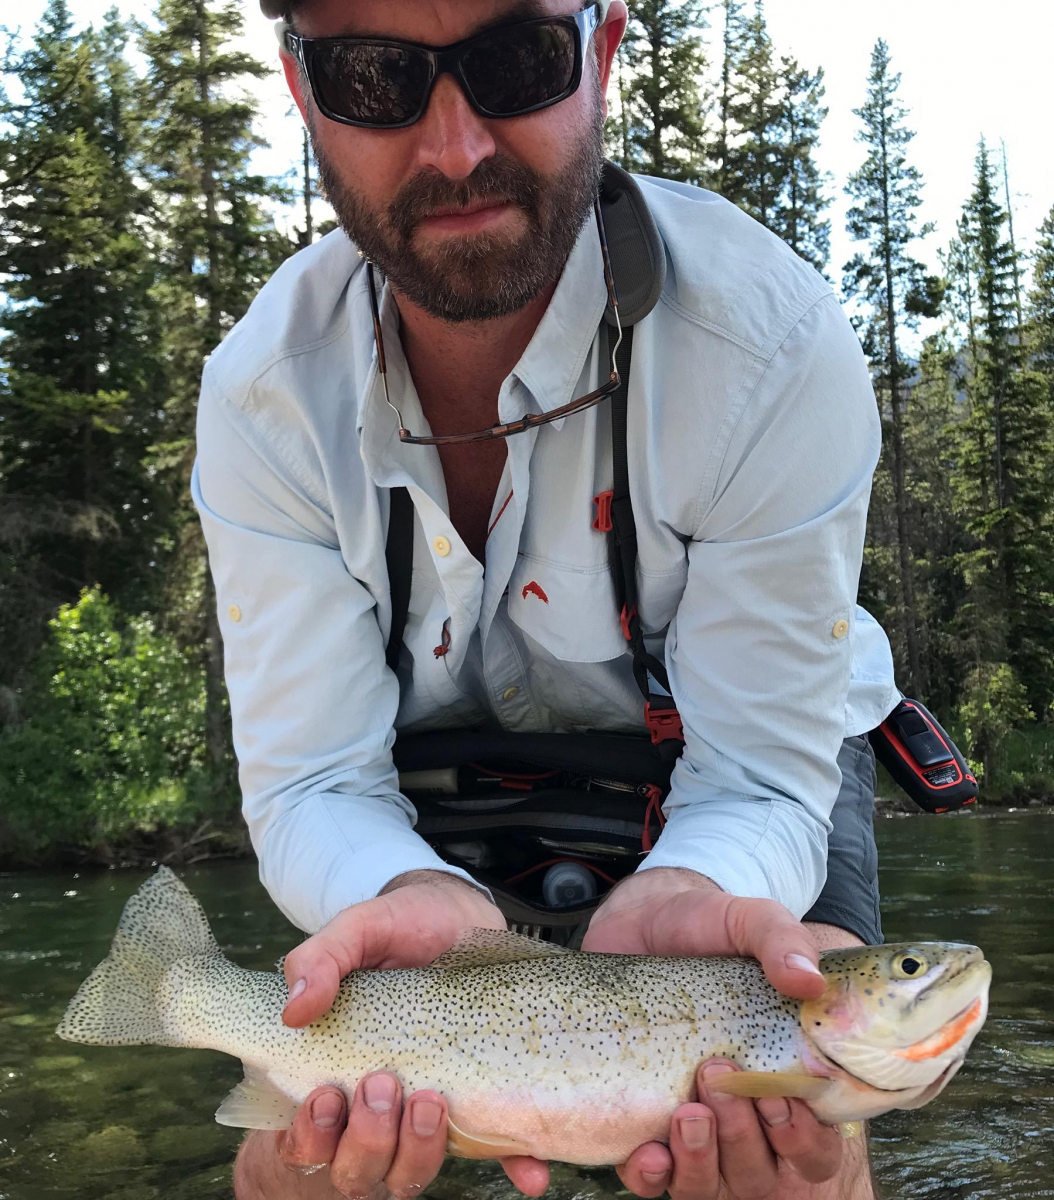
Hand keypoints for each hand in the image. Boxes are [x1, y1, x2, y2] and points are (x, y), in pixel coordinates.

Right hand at [240, 871, 548, 1198]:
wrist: (459, 911)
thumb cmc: (400, 925)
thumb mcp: (359, 929)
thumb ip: (321, 958)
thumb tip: (295, 1011)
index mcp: (337, 1072)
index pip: (310, 1138)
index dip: (312, 1135)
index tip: (327, 1095)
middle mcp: (381, 1104)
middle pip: (359, 1168)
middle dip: (368, 1140)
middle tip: (385, 1084)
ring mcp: (431, 1108)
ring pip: (412, 1171)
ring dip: (419, 1151)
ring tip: (433, 1100)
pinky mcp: (484, 1098)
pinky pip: (498, 1149)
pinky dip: (515, 1166)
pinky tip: (531, 1170)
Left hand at [582, 868, 841, 1198]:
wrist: (638, 921)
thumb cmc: (705, 927)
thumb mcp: (747, 921)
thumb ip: (781, 940)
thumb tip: (808, 982)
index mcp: (781, 1079)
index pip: (812, 1145)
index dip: (802, 1139)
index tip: (778, 1100)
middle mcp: (740, 1115)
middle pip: (757, 1172)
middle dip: (743, 1140)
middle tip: (717, 1077)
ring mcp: (689, 1125)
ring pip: (705, 1185)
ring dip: (700, 1163)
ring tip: (686, 1112)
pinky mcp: (636, 1120)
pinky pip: (647, 1177)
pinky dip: (647, 1176)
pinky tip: (644, 1153)